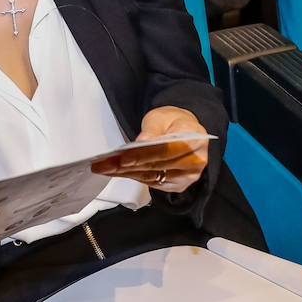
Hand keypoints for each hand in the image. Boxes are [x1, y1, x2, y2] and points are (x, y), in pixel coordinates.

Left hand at [91, 107, 208, 193]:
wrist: (181, 129)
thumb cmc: (172, 122)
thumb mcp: (161, 117)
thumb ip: (153, 129)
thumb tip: (143, 141)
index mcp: (196, 139)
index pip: (167, 150)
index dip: (144, 155)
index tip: (123, 157)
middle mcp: (196, 160)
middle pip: (158, 165)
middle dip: (128, 165)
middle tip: (105, 164)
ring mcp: (188, 175)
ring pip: (153, 176)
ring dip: (126, 174)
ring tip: (105, 168)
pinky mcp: (178, 185)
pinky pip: (152, 182)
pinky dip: (133, 177)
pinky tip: (117, 173)